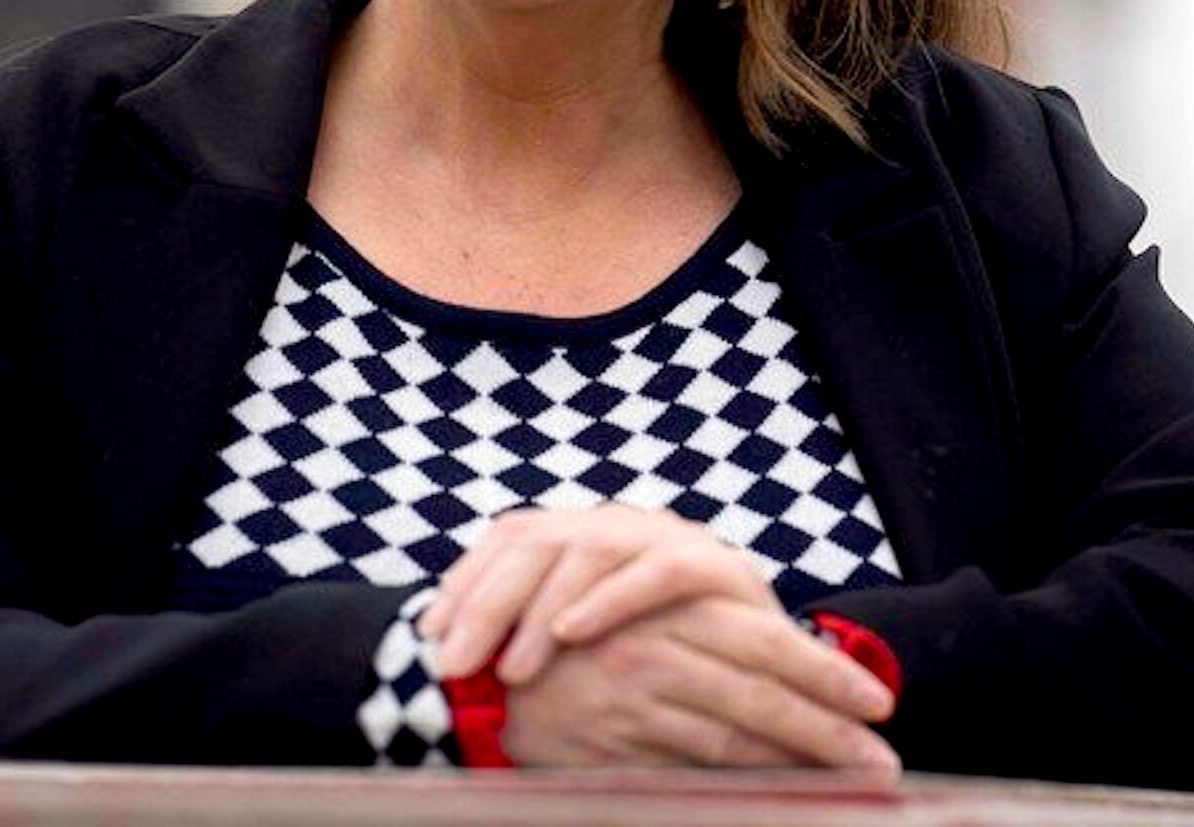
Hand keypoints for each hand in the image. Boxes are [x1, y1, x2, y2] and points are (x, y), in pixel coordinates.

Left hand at [423, 505, 776, 684]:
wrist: (766, 661)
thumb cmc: (660, 653)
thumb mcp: (587, 638)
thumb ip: (532, 631)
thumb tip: (449, 651)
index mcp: (581, 532)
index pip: (509, 538)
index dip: (465, 581)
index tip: (427, 634)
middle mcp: (615, 523)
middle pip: (536, 542)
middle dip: (486, 602)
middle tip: (452, 662)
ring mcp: (663, 537)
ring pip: (588, 552)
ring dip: (540, 612)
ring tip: (509, 669)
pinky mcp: (713, 564)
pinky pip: (655, 573)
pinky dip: (610, 601)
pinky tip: (573, 634)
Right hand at [498, 593, 899, 770]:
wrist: (470, 673)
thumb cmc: (562, 639)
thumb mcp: (632, 615)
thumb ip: (696, 633)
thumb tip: (773, 666)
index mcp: (667, 608)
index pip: (763, 642)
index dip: (824, 673)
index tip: (878, 704)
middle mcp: (656, 650)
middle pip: (760, 691)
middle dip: (829, 725)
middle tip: (884, 758)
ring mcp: (635, 702)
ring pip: (735, 738)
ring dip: (802, 760)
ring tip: (857, 778)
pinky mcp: (615, 749)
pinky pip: (690, 772)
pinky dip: (741, 786)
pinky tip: (780, 797)